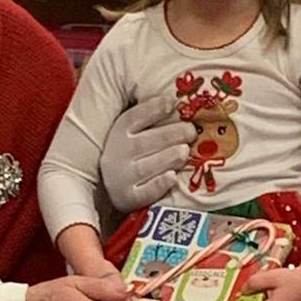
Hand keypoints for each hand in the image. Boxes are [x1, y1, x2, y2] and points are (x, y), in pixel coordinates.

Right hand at [99, 93, 193, 211]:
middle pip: (144, 142)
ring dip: (167, 158)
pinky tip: (172, 177)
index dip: (152, 109)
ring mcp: (121, 178)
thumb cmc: (132, 154)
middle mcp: (117, 154)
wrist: (110, 188)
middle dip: (170, 135)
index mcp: (118, 132)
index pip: (133, 118)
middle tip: (191, 131)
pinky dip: (158, 185)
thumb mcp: (133, 133)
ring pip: (145, 167)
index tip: (171, 103)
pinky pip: (144, 193)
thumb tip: (177, 101)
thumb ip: (150, 120)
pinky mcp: (128, 199)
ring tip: (184, 152)